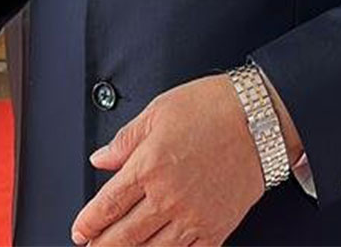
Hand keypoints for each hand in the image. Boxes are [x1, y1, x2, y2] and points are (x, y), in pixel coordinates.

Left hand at [71, 75, 269, 245]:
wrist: (260, 118)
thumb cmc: (212, 108)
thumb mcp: (158, 111)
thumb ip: (125, 140)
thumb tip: (100, 158)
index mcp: (148, 166)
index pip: (107, 205)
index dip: (88, 224)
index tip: (79, 231)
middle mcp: (168, 197)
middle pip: (124, 235)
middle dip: (102, 246)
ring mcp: (193, 217)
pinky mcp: (216, 228)